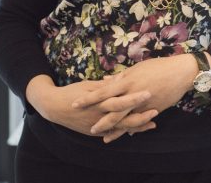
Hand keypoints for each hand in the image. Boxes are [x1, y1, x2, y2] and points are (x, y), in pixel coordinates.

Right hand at [25, 75, 157, 139]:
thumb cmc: (73, 92)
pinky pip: (114, 133)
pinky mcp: (95, 132)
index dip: (134, 97)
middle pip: (123, 116)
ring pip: (121, 127)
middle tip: (156, 110)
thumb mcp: (89, 85)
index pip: (119, 99)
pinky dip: (127, 132)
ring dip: (138, 126)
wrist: (54, 107)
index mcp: (98, 100)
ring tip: (153, 123)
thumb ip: (108, 84)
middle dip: (140, 114)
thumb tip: (123, 76)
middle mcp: (99, 114)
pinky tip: (139, 130)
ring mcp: (97, 125)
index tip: (149, 92)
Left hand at [71, 55, 196, 137]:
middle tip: (87, 125)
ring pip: (123, 119)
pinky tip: (123, 134)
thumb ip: (121, 77)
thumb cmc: (159, 66)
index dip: (88, 99)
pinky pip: (137, 122)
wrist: (180, 73)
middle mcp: (132, 94)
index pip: (103, 92)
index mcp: (127, 81)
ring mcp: (142, 104)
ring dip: (112, 128)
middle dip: (98, 118)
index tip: (75, 103)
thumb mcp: (137, 69)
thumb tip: (106, 81)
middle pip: (110, 109)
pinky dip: (129, 129)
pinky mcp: (152, 110)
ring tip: (101, 136)